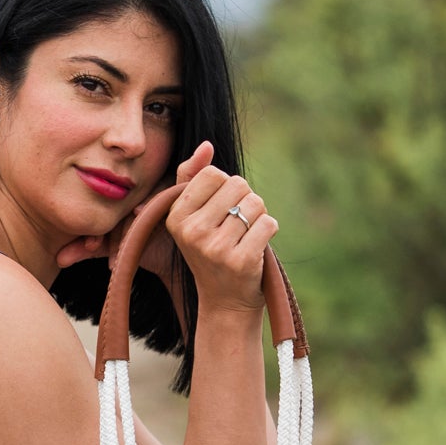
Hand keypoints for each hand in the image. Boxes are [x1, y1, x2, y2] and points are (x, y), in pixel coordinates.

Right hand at [155, 146, 277, 314]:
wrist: (224, 299)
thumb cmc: (210, 249)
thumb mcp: (193, 215)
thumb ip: (193, 177)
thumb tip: (206, 145)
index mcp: (176, 216)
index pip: (213, 174)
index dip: (225, 187)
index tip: (220, 210)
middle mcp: (192, 231)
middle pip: (237, 184)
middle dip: (244, 200)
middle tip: (235, 225)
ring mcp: (215, 248)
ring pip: (255, 203)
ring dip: (258, 216)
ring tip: (245, 236)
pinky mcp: (241, 260)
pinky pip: (269, 223)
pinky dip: (269, 230)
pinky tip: (257, 246)